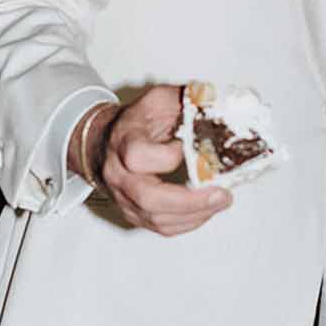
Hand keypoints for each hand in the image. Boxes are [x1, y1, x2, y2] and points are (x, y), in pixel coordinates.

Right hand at [67, 85, 230, 234]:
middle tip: (220, 194)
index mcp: (124, 140)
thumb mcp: (158, 100)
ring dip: (195, 214)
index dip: (166, 156)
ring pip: (157, 219)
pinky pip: (161, 227)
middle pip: (148, 198)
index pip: (137, 155)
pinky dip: (188, 222)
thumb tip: (220, 101)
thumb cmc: (136, 122)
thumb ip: (188, 98)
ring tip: (220, 201)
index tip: (186, 147)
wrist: (104, 142)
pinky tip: (206, 211)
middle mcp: (119, 173)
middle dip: (190, 201)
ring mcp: (124, 197)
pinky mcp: (134, 213)